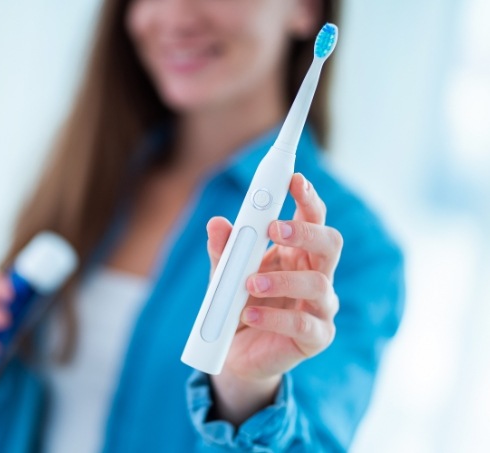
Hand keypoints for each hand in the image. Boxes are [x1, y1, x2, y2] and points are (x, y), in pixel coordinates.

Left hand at [206, 173, 342, 424]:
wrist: (236, 354)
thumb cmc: (238, 304)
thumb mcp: (225, 274)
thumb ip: (224, 251)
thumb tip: (217, 223)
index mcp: (297, 252)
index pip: (312, 218)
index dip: (307, 197)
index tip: (294, 179)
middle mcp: (315, 274)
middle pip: (330, 243)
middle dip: (305, 231)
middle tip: (275, 229)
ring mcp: (320, 307)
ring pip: (318, 284)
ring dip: (282, 280)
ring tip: (249, 284)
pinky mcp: (315, 338)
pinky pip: (304, 325)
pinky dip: (274, 318)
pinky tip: (250, 316)